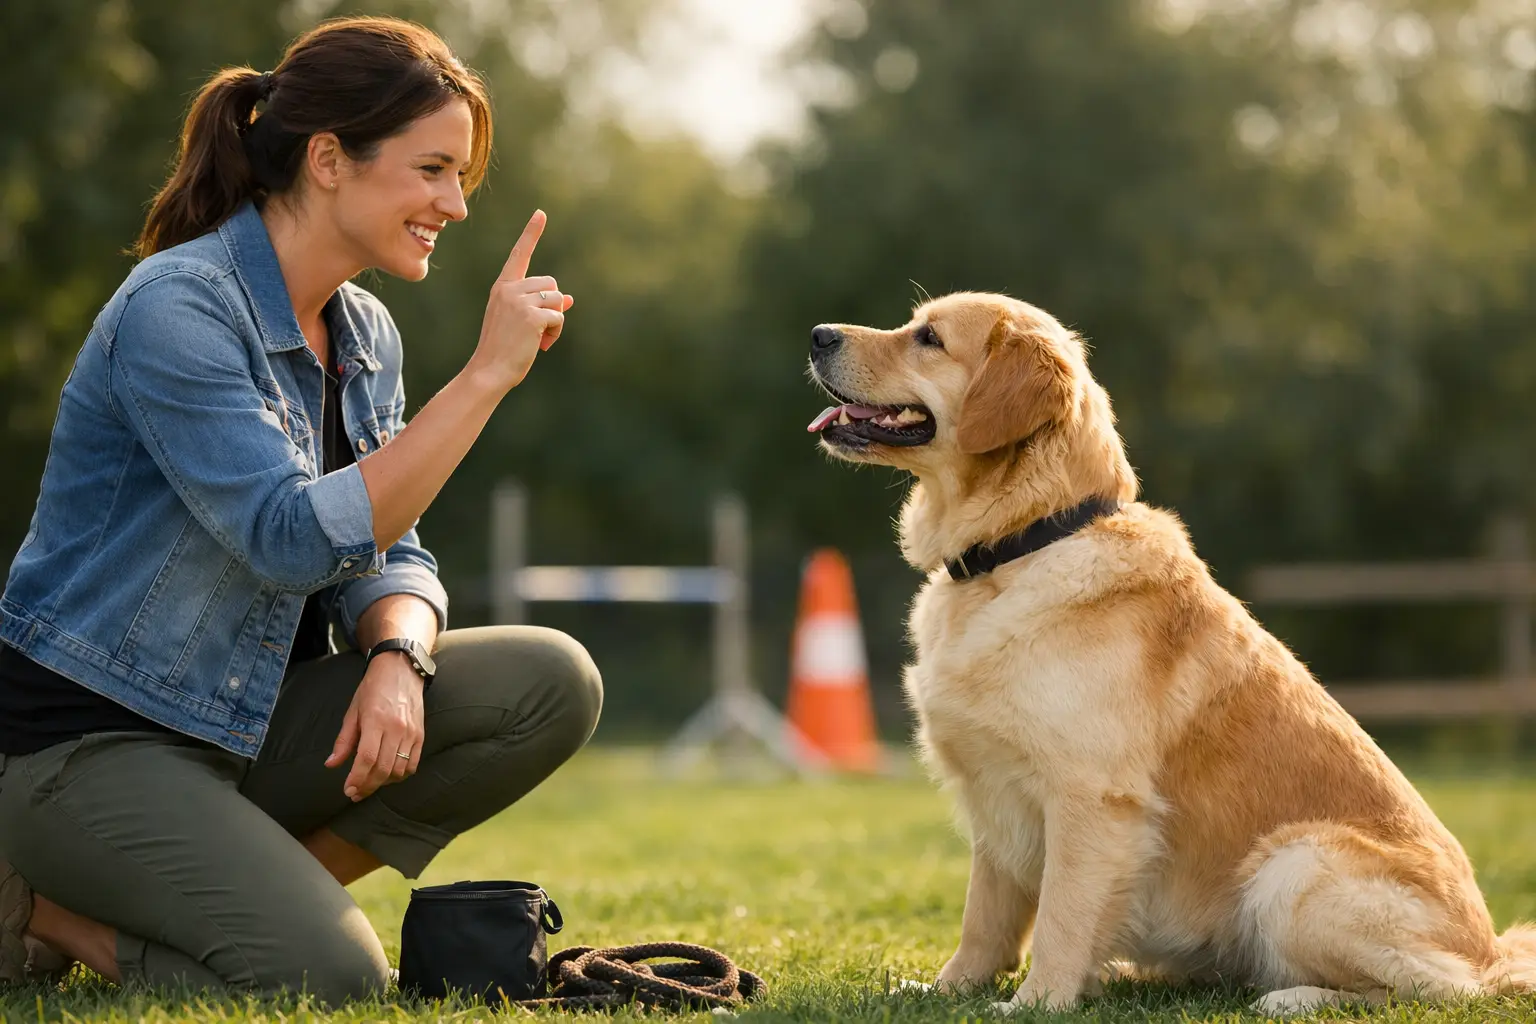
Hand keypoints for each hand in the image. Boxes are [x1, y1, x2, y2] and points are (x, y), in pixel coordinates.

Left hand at [325, 652, 425, 800]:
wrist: (401, 669)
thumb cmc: (373, 688)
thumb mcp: (353, 711)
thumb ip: (344, 740)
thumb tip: (332, 764)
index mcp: (376, 721)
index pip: (367, 758)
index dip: (357, 778)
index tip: (348, 790)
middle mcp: (396, 728)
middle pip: (383, 768)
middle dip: (367, 786)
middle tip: (355, 793)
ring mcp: (411, 733)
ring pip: (399, 769)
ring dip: (383, 783)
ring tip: (370, 784)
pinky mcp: (421, 735)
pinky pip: (412, 763)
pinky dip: (400, 775)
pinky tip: (388, 776)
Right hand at [468, 210, 574, 389]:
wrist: (489, 370)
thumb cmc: (504, 348)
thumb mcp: (521, 322)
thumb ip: (540, 306)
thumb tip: (568, 299)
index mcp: (502, 287)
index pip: (520, 255)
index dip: (531, 233)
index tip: (541, 214)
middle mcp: (509, 289)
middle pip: (551, 284)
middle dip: (552, 306)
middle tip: (538, 330)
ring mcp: (519, 301)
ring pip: (557, 299)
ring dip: (555, 321)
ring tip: (539, 338)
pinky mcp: (531, 316)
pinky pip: (559, 316)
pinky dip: (555, 332)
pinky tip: (541, 344)